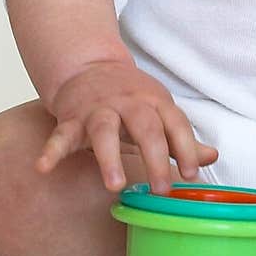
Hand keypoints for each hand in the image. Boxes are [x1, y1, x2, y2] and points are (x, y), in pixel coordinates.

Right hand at [35, 59, 218, 194]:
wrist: (89, 66)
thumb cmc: (130, 99)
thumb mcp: (159, 112)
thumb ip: (181, 138)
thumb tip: (212, 156)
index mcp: (154, 102)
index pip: (176, 123)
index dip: (186, 148)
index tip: (192, 174)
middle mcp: (129, 103)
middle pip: (145, 127)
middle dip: (154, 157)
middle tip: (161, 189)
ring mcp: (98, 109)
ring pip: (105, 130)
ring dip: (110, 157)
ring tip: (115, 185)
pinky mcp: (71, 118)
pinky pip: (60, 135)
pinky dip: (51, 151)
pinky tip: (43, 167)